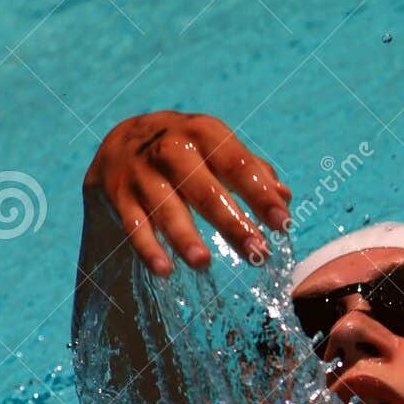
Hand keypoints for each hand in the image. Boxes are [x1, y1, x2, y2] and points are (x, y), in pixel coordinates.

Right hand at [84, 111, 290, 275]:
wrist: (120, 142)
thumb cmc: (188, 151)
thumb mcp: (218, 149)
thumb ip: (251, 171)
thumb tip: (284, 197)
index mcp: (204, 132)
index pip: (237, 165)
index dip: (261, 195)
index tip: (283, 224)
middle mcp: (171, 148)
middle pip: (205, 190)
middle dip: (232, 223)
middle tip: (257, 253)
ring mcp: (142, 172)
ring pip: (166, 208)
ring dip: (185, 237)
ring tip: (205, 264)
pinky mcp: (119, 196)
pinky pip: (134, 225)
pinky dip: (148, 248)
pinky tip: (165, 271)